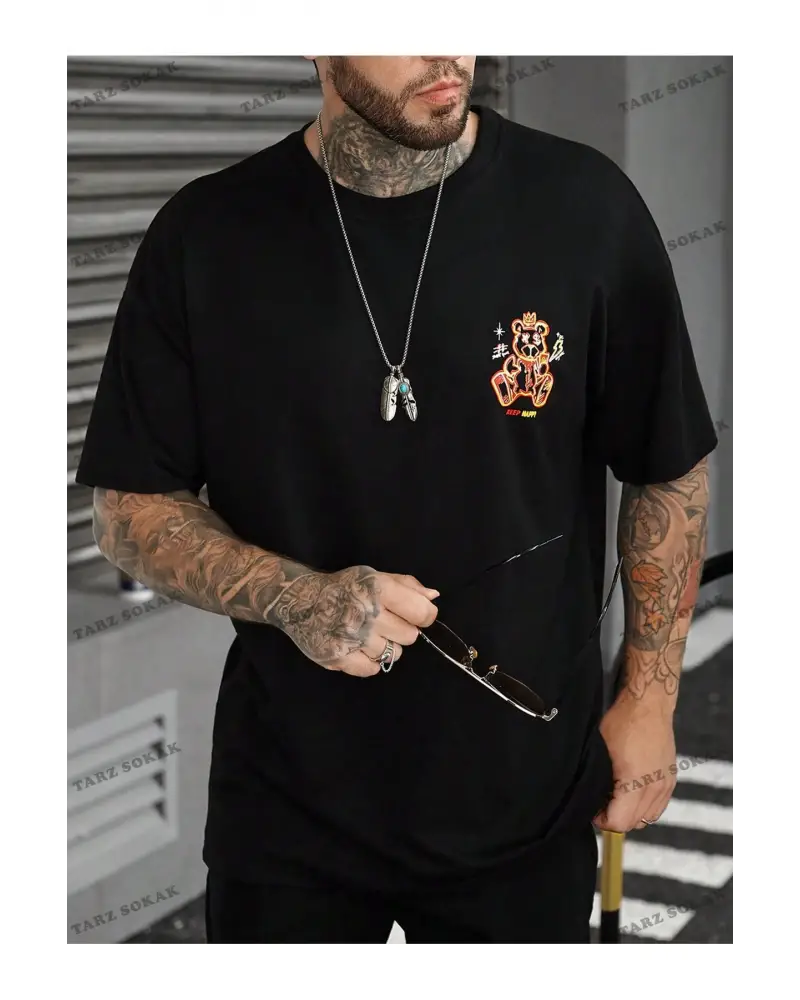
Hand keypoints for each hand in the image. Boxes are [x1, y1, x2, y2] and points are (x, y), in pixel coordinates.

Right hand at [272, 565, 438, 676]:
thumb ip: (407, 585)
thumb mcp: (374, 577)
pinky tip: (357, 648)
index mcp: (379, 589)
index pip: (422, 612)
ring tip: (366, 634)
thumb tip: (433, 598)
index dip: (423, 615)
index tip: (414, 615)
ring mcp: (353, 638)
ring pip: (393, 655)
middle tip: (382, 623)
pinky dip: (369, 661)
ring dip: (384, 646)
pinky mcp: (339, 658)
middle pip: (410, 637)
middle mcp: (367, 613)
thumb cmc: (344, 587)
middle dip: (400, 630)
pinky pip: (373, 669)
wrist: (299, 600)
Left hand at [592, 696, 676, 831]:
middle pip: (634, 823)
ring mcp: (666, 785)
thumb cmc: (622, 722)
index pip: (620, 822)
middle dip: (615, 819)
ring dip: (631, 814)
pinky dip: (645, 807)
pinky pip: (658, 807)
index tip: (593, 810)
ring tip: (616, 799)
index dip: (602, 821)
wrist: (649, 705)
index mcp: (636, 783)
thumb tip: (591, 797)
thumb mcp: (601, 750)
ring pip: (648, 818)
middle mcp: (655, 788)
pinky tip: (632, 793)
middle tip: (601, 804)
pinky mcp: (671, 780)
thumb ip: (598, 779)